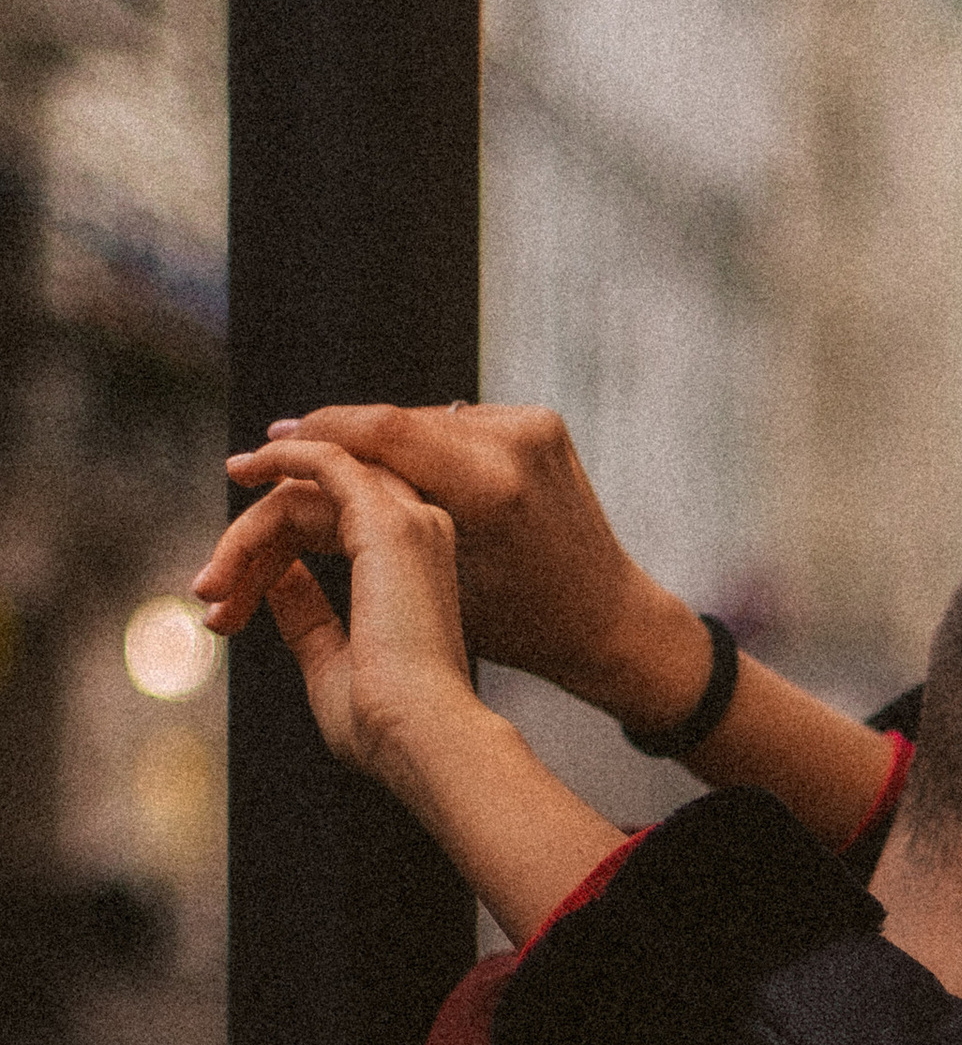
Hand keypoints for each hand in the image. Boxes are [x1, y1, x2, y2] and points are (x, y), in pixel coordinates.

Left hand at [193, 432, 625, 938]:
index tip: (219, 611)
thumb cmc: (384, 723)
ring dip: (247, 530)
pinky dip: (280, 457)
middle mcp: (419, 535)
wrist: (422, 738)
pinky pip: (323, 461)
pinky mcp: (384, 520)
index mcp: (412, 568)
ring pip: (303, 491)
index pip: (325, 529)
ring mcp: (407, 522)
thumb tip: (278, 577)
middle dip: (247, 545)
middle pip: (309, 505)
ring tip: (211, 581)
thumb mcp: (330, 658)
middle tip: (206, 592)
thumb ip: (306, 611)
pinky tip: (243, 469)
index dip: (263, 561)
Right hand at [216, 402, 706, 729]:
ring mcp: (532, 426)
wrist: (608, 618)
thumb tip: (285, 496)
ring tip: (326, 461)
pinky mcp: (540, 423)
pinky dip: (418, 442)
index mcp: (489, 488)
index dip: (317, 433)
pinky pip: (456, 424)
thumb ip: (365, 535)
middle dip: (335, 436)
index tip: (270, 445)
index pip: (382, 432)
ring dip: (374, 439)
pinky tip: (388, 464)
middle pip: (396, 420)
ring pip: (423, 419)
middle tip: (279, 450)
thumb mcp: (430, 583)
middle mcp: (513, 443)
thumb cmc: (519, 626)